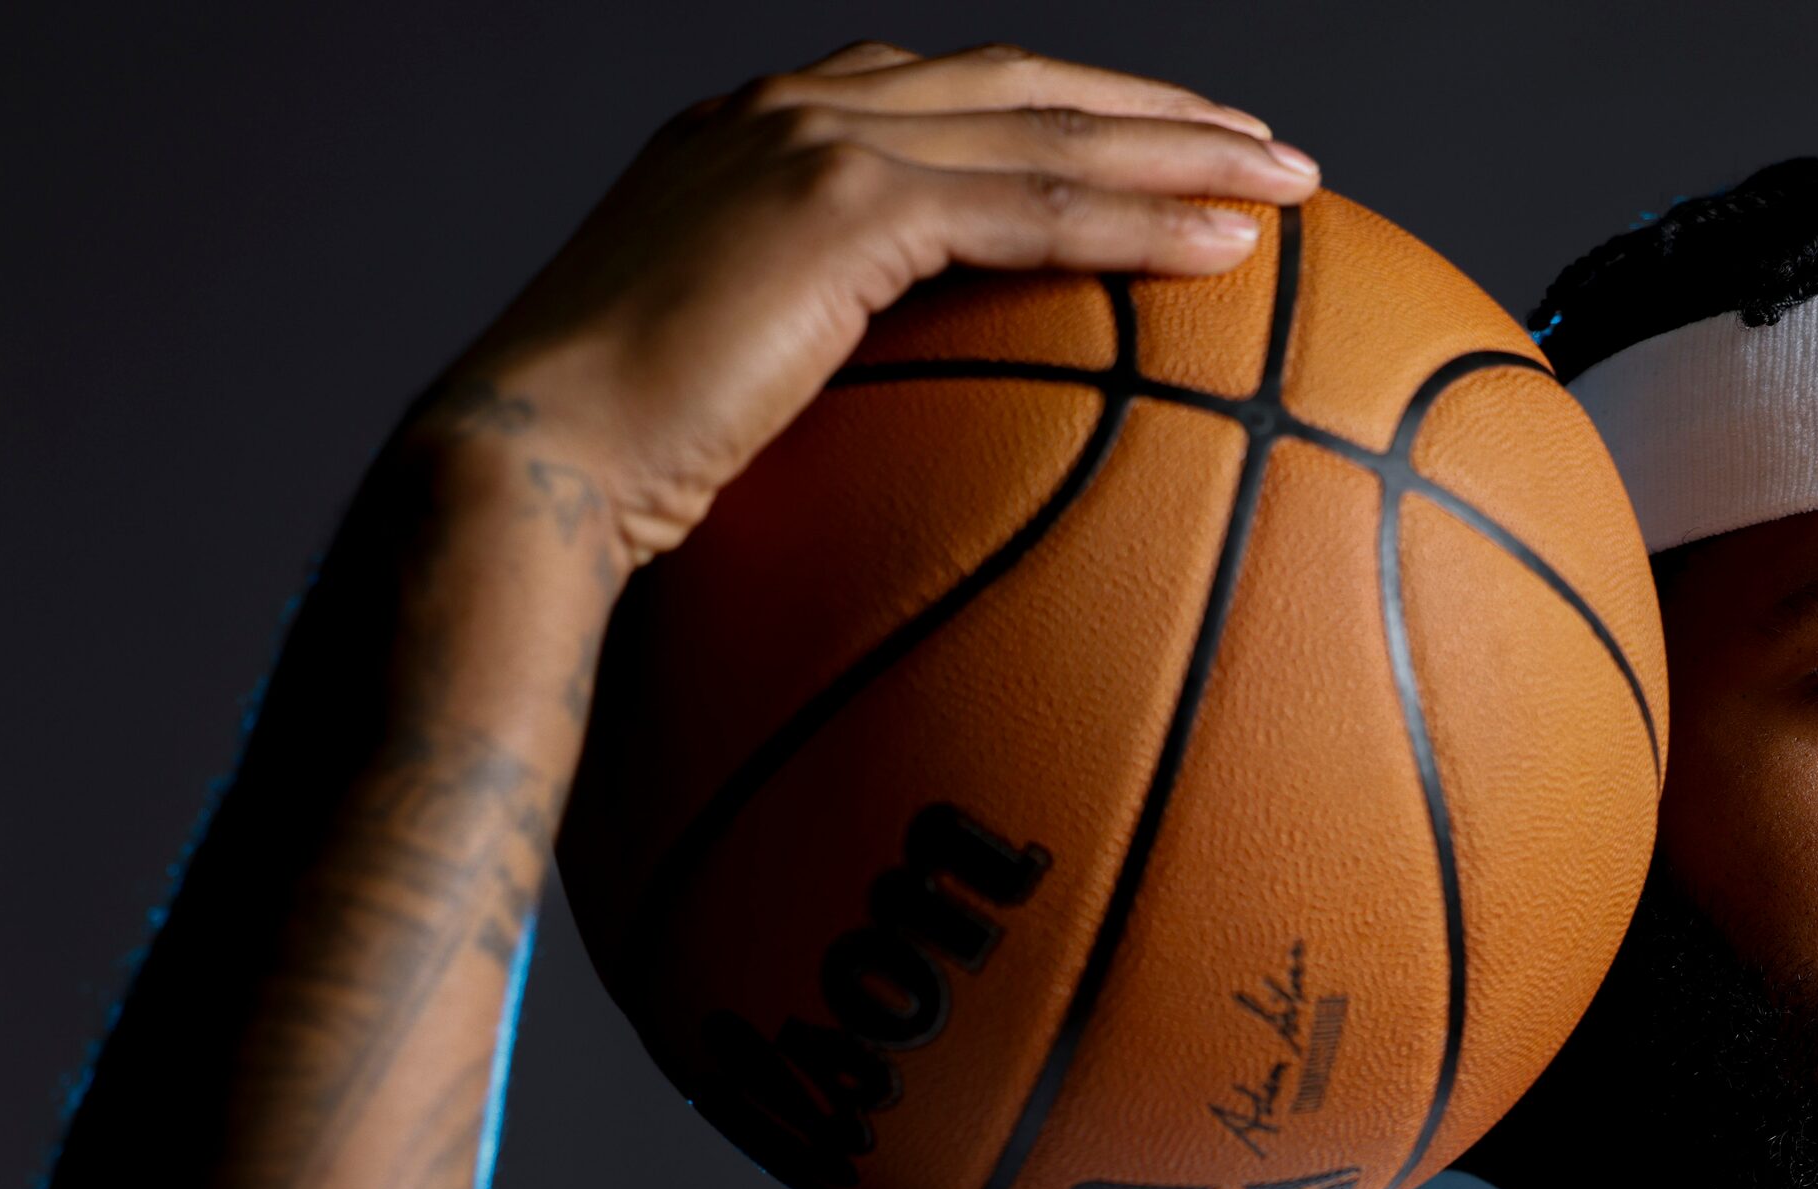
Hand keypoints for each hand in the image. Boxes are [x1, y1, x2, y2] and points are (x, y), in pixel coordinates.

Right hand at [417, 41, 1319, 576]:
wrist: (527, 463)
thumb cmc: (609, 474)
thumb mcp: (728, 401)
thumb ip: (814, 372)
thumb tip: (903, 461)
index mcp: (760, 140)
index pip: (949, 99)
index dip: (1067, 112)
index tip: (1161, 147)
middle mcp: (789, 111)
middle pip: (1019, 85)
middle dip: (1155, 107)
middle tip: (1265, 147)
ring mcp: (813, 142)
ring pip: (1045, 126)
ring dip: (1183, 148)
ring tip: (1290, 184)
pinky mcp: (838, 204)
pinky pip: (1029, 203)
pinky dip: (1136, 217)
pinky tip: (1229, 245)